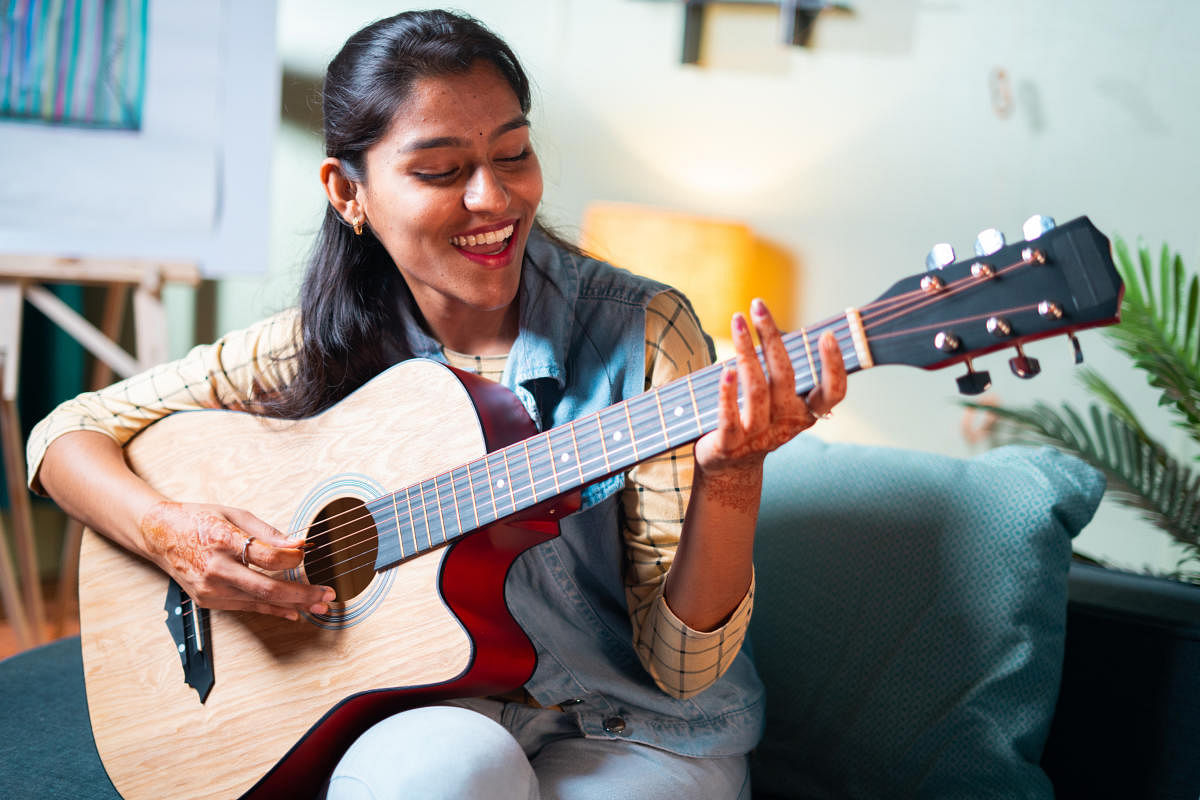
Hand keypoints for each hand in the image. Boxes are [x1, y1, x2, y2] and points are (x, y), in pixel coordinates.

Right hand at [139, 500, 333, 620]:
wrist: (159, 535)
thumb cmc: (197, 520)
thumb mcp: (234, 514)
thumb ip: (267, 533)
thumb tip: (298, 545)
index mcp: (222, 540)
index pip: (266, 556)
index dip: (292, 558)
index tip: (306, 554)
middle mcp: (215, 568)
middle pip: (267, 587)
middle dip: (302, 593)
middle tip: (327, 595)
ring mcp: (210, 588)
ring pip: (259, 601)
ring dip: (293, 605)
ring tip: (319, 606)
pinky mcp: (208, 600)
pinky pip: (247, 606)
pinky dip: (272, 609)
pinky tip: (293, 612)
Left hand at [694, 299, 846, 476]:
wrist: (730, 467)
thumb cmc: (756, 421)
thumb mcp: (779, 403)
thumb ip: (786, 374)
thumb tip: (782, 328)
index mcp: (805, 413)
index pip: (832, 394)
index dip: (833, 367)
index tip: (827, 336)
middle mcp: (786, 425)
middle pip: (785, 376)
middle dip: (772, 337)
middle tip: (758, 305)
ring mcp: (758, 436)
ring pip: (757, 390)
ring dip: (746, 351)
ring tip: (737, 321)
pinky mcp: (730, 445)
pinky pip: (729, 416)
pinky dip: (727, 392)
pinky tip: (725, 368)